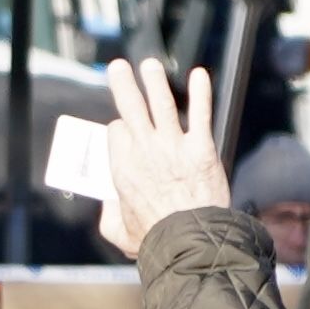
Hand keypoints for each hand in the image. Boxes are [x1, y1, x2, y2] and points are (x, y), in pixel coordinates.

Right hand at [95, 58, 231, 254]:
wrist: (191, 242)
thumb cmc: (155, 240)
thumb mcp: (118, 233)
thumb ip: (109, 215)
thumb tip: (109, 203)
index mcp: (122, 167)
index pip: (116, 132)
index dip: (120, 129)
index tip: (126, 129)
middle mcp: (145, 149)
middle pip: (130, 107)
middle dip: (123, 84)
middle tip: (119, 68)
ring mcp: (173, 146)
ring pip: (161, 104)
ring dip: (154, 81)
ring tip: (150, 66)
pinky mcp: (201, 148)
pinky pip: (200, 113)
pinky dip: (201, 93)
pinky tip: (199, 75)